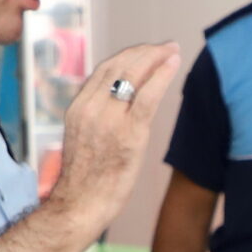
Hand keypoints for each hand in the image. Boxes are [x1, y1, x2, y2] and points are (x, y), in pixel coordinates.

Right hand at [48, 42, 182, 231]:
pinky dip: (162, 75)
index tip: (145, 51)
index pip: (104, 70)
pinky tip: (174, 64)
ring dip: (156, 57)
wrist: (79, 206)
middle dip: (144, 51)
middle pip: (119, 66)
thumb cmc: (85, 180)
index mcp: (78, 108)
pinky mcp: (129, 135)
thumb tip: (120, 103)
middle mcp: (91, 108)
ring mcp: (109, 121)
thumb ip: (98, 116)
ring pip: (133, 75)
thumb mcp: (83, 138)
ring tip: (172, 50)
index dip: (128, 56)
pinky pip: (148, 96)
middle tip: (164, 46)